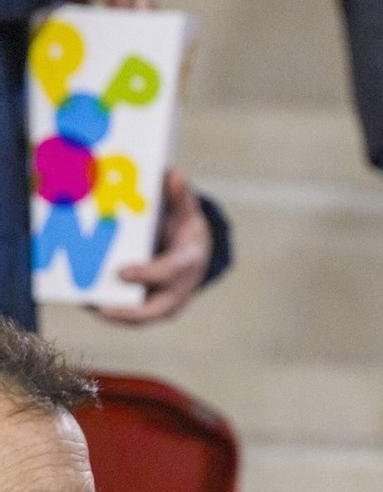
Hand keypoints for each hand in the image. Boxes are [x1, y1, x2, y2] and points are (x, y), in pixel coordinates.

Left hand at [95, 170, 209, 324]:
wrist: (193, 254)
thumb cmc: (185, 230)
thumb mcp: (187, 212)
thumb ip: (179, 196)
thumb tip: (173, 174)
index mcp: (189, 263)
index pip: (170, 272)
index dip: (147, 274)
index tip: (122, 272)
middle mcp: (179, 290)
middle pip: (156, 310)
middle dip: (129, 312)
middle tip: (101, 308)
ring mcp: (163, 302)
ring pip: (137, 317)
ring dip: (110, 312)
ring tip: (82, 302)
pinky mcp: (146, 307)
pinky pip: (125, 313)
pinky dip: (104, 308)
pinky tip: (80, 297)